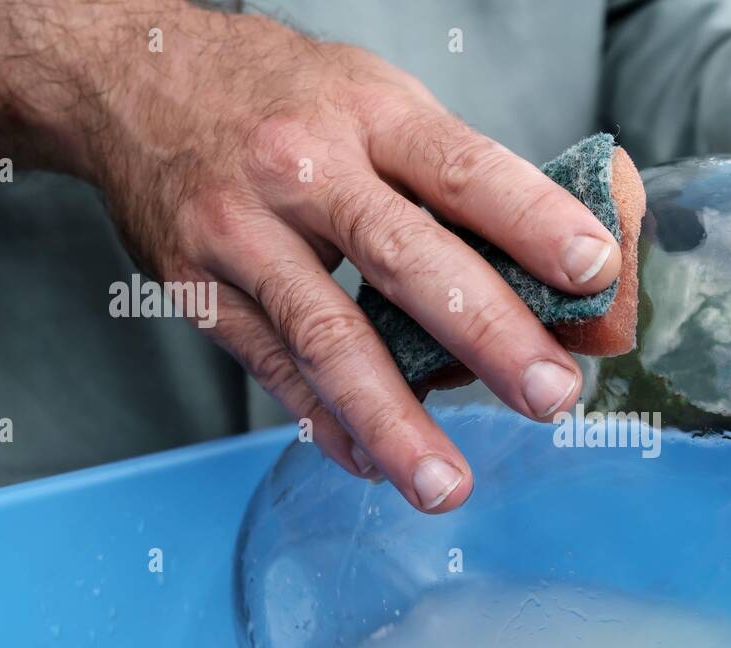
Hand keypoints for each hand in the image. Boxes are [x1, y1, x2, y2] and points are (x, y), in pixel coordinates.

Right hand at [69, 5, 619, 511]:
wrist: (135, 79)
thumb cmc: (286, 98)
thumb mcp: (377, 100)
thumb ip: (455, 181)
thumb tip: (548, 278)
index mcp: (369, 115)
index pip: (464, 169)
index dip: (533, 220)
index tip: (595, 270)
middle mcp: (303, 171)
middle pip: (406, 259)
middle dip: (487, 334)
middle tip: (550, 396)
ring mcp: (243, 233)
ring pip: (328, 336)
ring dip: (394, 421)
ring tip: (447, 485)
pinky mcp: (201, 288)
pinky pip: (273, 369)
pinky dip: (326, 423)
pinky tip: (370, 464)